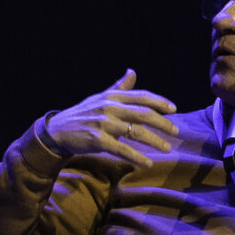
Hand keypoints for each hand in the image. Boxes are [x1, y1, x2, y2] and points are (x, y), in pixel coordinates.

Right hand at [45, 70, 177, 167]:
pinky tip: (147, 162)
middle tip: (176, 131)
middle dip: (163, 123)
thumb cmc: (83, 114)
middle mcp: (109, 108)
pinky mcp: (98, 141)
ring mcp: (103, 124)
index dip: (159, 102)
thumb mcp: (100, 97)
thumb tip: (132, 72)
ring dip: (155, 141)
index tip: (173, 109)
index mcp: (112, 97)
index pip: (141, 96)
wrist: (58, 130)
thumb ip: (119, 87)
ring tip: (166, 148)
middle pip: (143, 114)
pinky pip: (122, 149)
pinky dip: (136, 157)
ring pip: (136, 132)